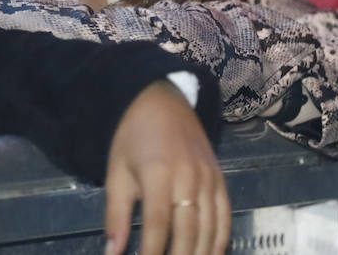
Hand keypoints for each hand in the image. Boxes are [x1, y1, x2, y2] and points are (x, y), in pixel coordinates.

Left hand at [103, 81, 228, 254]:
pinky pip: (225, 216)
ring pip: (210, 229)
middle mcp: (189, 178)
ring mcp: (209, 178)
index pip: (158, 226)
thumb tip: (112, 253)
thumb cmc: (133, 137)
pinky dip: (220, 241)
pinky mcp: (221, 179)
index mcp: (158, 174)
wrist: (162, 99)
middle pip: (188, 232)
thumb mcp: (116, 172)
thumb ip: (115, 215)